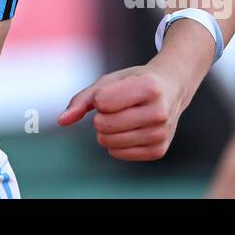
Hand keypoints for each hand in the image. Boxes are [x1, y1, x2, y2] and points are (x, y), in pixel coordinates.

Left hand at [57, 64, 188, 160]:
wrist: (172, 88)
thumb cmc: (134, 81)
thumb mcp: (109, 82)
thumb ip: (82, 100)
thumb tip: (61, 121)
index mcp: (149, 88)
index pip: (101, 103)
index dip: (100, 97)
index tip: (116, 91)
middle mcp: (159, 112)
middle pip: (103, 124)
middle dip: (101, 115)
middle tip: (119, 106)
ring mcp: (161, 134)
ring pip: (108, 141)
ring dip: (107, 130)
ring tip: (124, 116)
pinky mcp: (159, 150)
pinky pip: (117, 153)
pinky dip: (116, 143)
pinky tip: (131, 129)